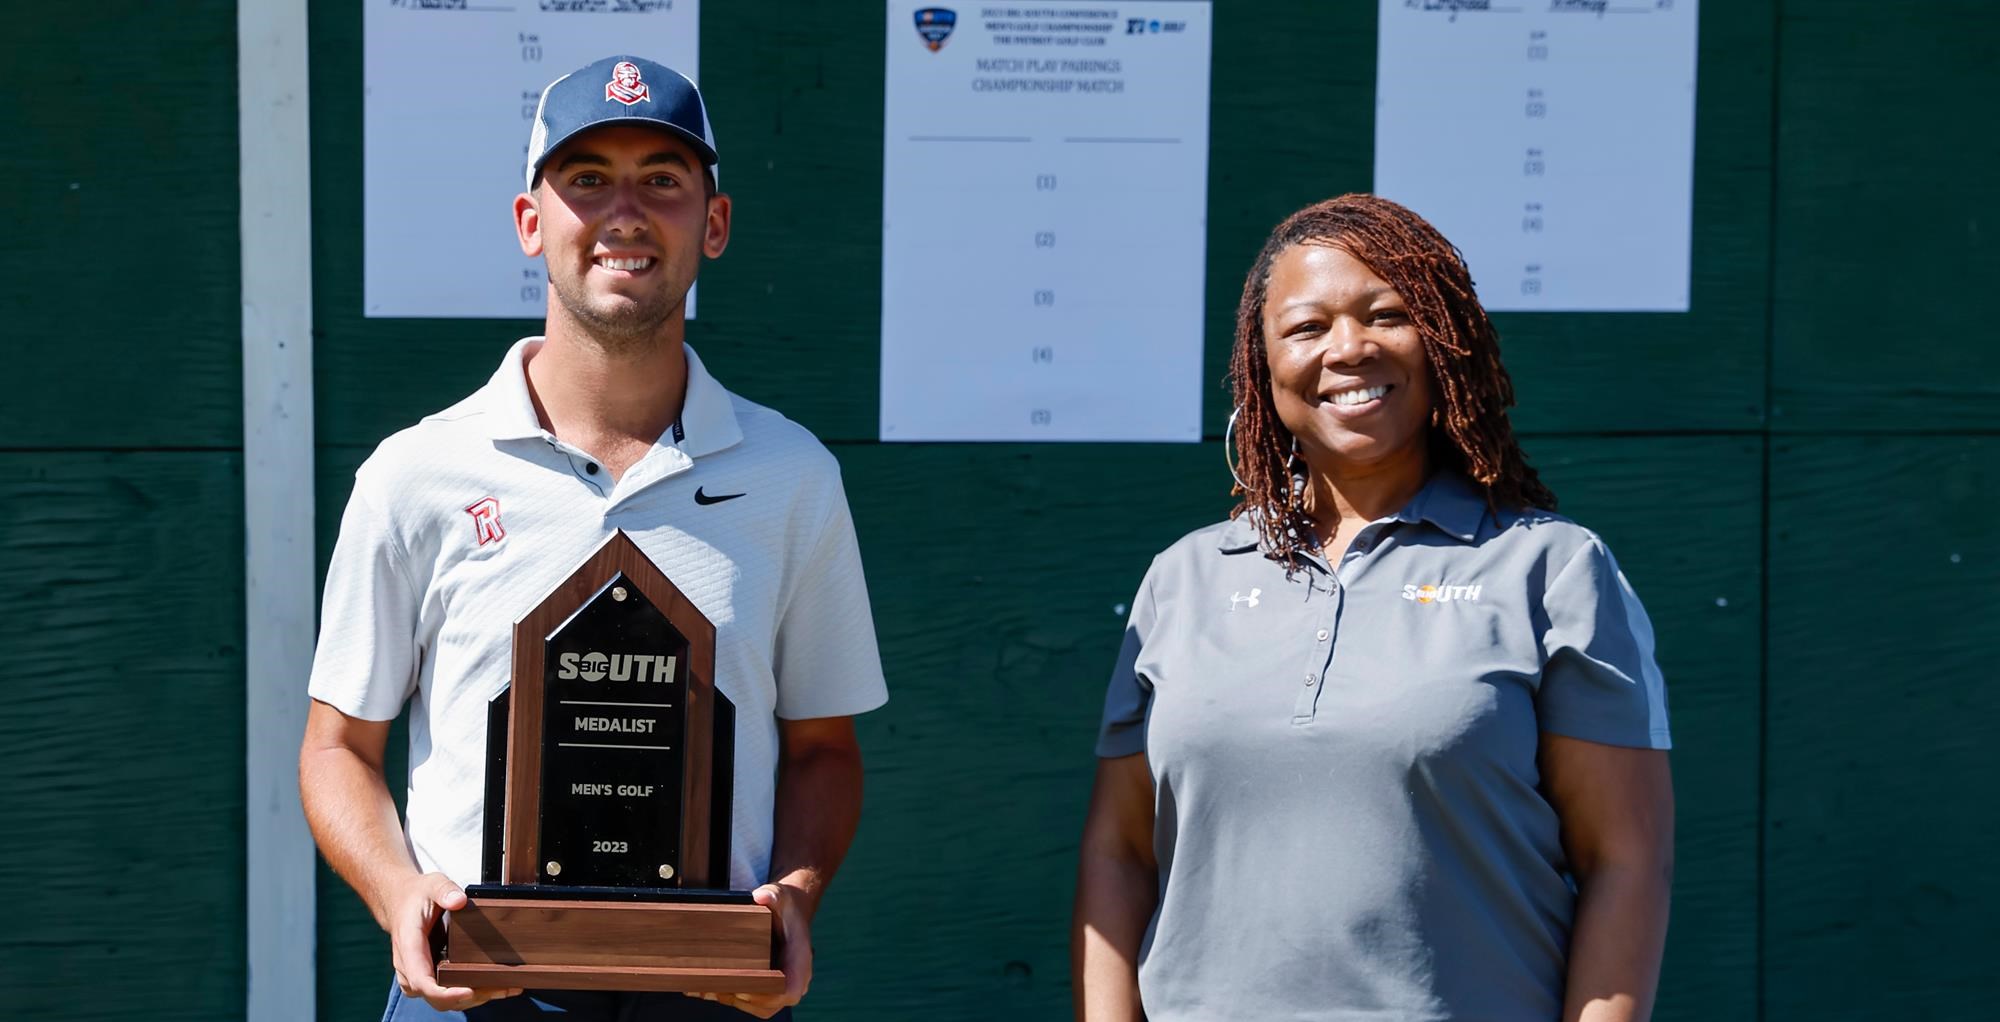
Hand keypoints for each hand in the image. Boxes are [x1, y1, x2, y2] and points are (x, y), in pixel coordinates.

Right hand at [387, 871, 522, 1011]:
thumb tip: (459, 901)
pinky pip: (447, 994)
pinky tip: (496, 987)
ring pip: (444, 1000)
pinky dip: (472, 994)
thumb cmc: (416, 896)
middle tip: (500, 988)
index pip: (421, 981)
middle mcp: (410, 968)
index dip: (445, 992)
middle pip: (436, 997)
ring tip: (505, 988)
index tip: (470, 991)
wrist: (402, 902)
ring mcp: (419, 976)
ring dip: (474, 998)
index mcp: (409, 947)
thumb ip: (445, 891)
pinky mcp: (429, 978)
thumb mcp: (432, 885)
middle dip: (468, 997)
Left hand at [697, 882, 811, 1018]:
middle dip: (740, 997)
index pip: (789, 991)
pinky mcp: (767, 987)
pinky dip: (728, 996)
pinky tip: (706, 987)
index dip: (766, 995)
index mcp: (800, 960)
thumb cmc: (786, 907)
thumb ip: (773, 895)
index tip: (744, 987)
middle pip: (769, 1004)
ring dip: (731, 998)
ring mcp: (780, 986)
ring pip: (757, 1006)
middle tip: (715, 986)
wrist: (790, 912)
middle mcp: (794, 978)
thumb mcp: (781, 895)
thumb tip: (761, 897)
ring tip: (706, 986)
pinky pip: (750, 1001)